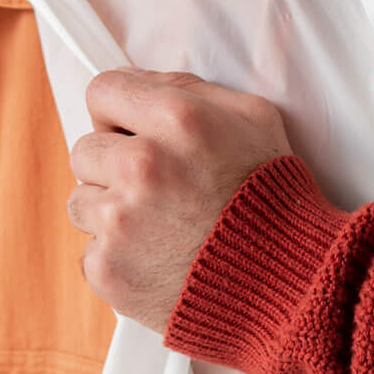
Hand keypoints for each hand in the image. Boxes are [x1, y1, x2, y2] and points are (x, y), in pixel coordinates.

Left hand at [67, 68, 293, 334]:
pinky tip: (161, 260)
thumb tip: (137, 83)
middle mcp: (140, 165)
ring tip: (163, 228)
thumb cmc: (275, 202)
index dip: (120, 113)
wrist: (292, 290)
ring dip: (112, 212)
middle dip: (115, 164)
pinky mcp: (108, 269)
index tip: (135, 133)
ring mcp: (119, 221)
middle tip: (159, 189)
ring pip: (81, 201)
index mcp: (175, 119)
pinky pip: (90, 251)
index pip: (102, 91)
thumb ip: (188, 89)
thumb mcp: (253, 119)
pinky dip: (119, 257)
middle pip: (85, 149)